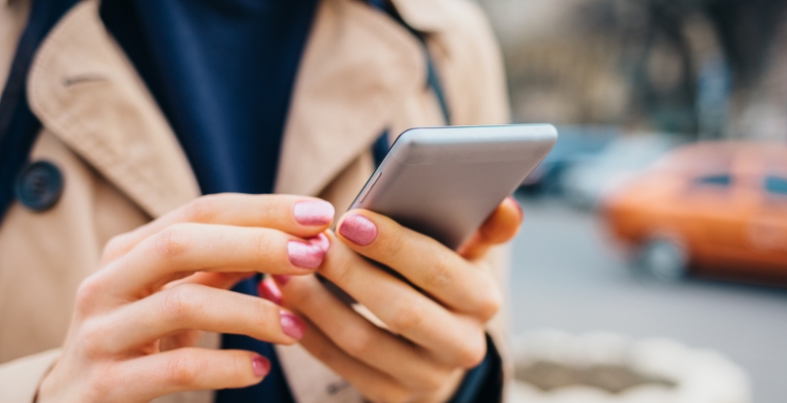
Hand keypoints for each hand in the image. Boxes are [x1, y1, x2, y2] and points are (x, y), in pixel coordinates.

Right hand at [37, 194, 334, 402]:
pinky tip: (260, 369)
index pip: (201, 212)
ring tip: (296, 328)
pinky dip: (226, 366)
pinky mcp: (105, 386)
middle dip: (257, 244)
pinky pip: (176, 368)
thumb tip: (294, 236)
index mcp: (127, 252)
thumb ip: (219, 267)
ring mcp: (100, 334)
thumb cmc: (135, 345)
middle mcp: (106, 283)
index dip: (263, 209)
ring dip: (251, 312)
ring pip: (183, 304)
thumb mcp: (171, 297)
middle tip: (314, 255)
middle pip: (183, 244)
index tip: (319, 214)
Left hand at [268, 198, 522, 402]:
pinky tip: (281, 299)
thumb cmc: (437, 277)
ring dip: (316, 303)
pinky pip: (341, 365)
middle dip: (349, 273)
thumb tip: (506, 206)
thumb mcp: (464, 251)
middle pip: (401, 310)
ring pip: (363, 340)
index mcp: (483, 301)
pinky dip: (307, 330)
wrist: (432, 345)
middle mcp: (464, 346)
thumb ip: (481, 226)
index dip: (394, 245)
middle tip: (309, 244)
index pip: (440, 270)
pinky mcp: (393, 398)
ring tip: (282, 270)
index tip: (348, 219)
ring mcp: (428, 379)